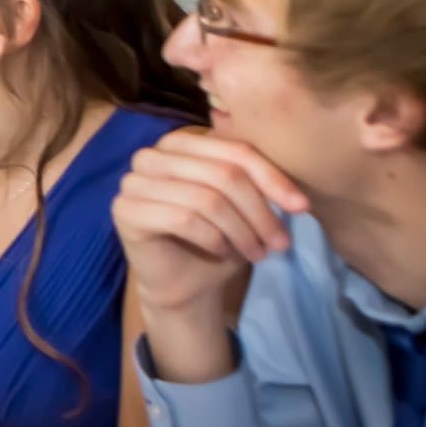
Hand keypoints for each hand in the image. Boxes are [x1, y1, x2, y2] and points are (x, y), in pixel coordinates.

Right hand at [112, 128, 305, 381]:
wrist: (185, 283)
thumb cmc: (217, 238)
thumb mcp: (243, 204)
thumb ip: (256, 182)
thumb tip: (295, 190)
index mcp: (180, 143)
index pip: (235, 151)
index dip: (272, 178)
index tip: (301, 208)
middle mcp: (151, 156)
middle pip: (222, 174)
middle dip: (259, 211)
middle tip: (280, 242)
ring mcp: (133, 182)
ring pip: (206, 199)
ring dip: (241, 230)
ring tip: (258, 253)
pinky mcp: (124, 211)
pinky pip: (183, 219)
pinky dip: (214, 239)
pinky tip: (224, 253)